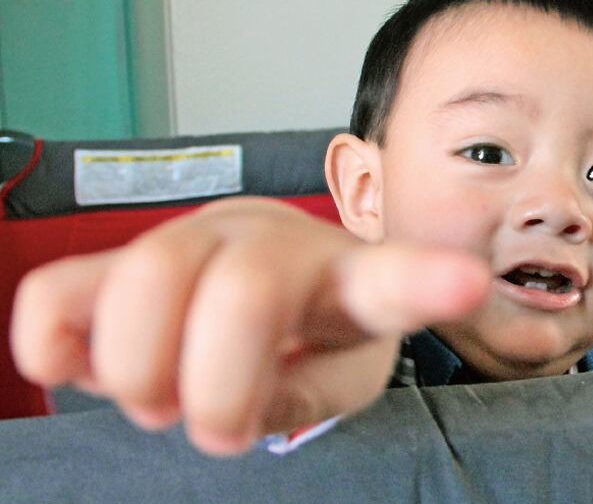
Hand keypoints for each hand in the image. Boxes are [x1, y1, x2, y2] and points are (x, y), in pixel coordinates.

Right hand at [11, 197, 489, 454]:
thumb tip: (226, 410)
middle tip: (216, 429)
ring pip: (145, 274)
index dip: (425, 280)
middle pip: (242, 288)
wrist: (275, 275)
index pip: (391, 275)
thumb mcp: (340, 374)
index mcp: (349, 279)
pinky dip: (55, 344)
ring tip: (156, 400)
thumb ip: (303, 393)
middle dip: (217, 383)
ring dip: (140, 368)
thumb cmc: (318, 331)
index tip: (465, 283)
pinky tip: (86, 368)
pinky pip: (58, 290)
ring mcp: (195, 237)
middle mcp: (274, 242)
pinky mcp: (124, 253)